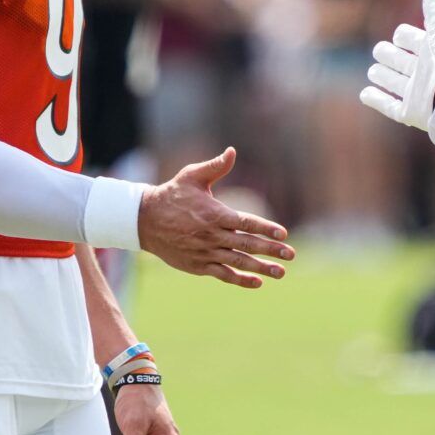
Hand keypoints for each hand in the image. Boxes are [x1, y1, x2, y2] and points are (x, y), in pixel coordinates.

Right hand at [139, 148, 292, 287]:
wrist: (144, 220)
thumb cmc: (171, 195)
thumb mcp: (191, 176)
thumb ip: (215, 166)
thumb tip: (232, 151)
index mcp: (214, 214)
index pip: (246, 222)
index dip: (265, 228)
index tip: (283, 234)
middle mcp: (212, 235)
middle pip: (247, 244)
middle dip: (271, 250)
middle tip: (291, 254)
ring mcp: (205, 252)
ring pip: (238, 262)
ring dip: (261, 268)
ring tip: (280, 272)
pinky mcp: (198, 265)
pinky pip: (223, 274)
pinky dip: (241, 279)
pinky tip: (257, 282)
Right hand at [360, 0, 434, 153]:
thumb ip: (434, 12)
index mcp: (429, 55)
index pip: (405, 38)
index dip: (403, 36)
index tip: (405, 40)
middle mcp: (420, 74)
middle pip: (393, 59)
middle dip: (387, 55)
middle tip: (386, 55)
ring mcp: (414, 94)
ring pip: (389, 80)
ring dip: (380, 75)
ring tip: (377, 72)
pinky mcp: (408, 113)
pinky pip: (388, 106)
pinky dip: (375, 99)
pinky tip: (365, 93)